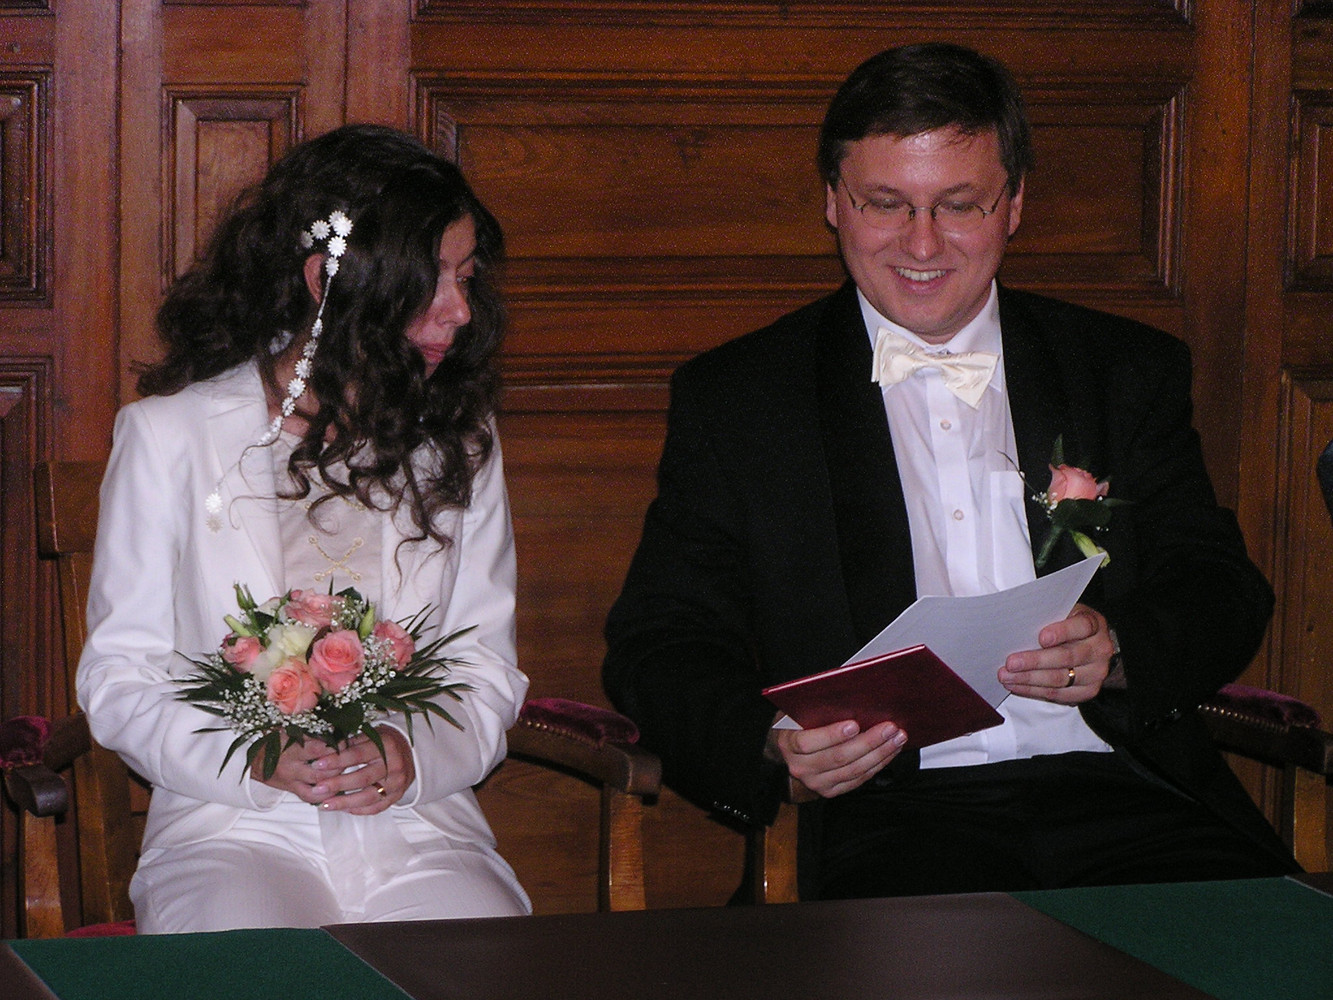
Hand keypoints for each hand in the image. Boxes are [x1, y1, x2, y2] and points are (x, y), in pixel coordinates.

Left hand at [250, 727, 414, 813]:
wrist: (412, 753)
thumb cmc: (384, 742)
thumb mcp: (371, 735)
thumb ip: (350, 742)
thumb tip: (322, 747)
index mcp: (387, 745)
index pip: (358, 754)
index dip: (336, 760)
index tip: (317, 765)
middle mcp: (394, 765)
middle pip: (362, 778)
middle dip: (337, 784)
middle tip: (316, 789)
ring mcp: (397, 783)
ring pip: (368, 797)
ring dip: (344, 802)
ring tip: (324, 805)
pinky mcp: (397, 796)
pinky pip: (376, 807)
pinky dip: (358, 810)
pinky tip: (343, 808)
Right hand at [770, 717, 906, 798]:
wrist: (790, 748)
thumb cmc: (799, 721)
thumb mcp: (800, 709)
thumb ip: (818, 705)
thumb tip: (852, 694)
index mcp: (788, 744)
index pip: (808, 742)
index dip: (832, 734)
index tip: (854, 724)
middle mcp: (799, 767)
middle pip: (838, 757)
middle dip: (868, 742)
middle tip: (890, 727)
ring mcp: (815, 782)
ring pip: (853, 770)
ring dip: (879, 754)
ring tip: (897, 737)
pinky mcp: (830, 791)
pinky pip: (858, 779)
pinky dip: (877, 765)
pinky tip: (890, 751)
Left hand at [997, 603, 1112, 703]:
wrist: (1093, 647)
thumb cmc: (1070, 626)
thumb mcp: (1065, 613)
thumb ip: (1048, 617)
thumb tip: (1017, 625)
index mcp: (1095, 624)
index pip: (1082, 626)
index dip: (1062, 632)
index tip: (1041, 638)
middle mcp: (1100, 649)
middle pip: (1067, 657)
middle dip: (1035, 661)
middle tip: (1011, 663)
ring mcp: (1096, 673)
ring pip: (1060, 679)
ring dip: (1029, 679)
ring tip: (1007, 676)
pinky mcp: (1088, 691)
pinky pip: (1058, 694)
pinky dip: (1034, 691)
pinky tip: (1017, 686)